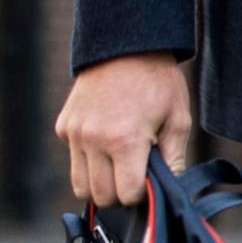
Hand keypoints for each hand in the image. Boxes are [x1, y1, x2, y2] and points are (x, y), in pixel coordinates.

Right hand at [56, 54, 194, 207]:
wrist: (125, 47)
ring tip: (120, 166)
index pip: (126, 195)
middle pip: (101, 195)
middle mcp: (94, 140)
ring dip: (100, 183)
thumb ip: (174, 160)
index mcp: (125, 141)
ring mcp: (75, 133)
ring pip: (80, 184)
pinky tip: (106, 141)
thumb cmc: (159, 83)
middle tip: (135, 176)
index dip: (140, 195)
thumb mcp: (178, 120)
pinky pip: (73, 159)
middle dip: (120, 194)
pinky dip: (88, 160)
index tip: (149, 183)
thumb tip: (171, 191)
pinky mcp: (64, 126)